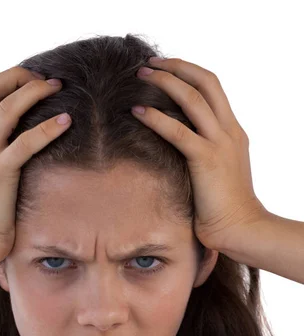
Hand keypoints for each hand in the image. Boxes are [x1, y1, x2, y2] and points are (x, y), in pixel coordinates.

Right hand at [0, 66, 70, 265]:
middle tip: (47, 79)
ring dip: (33, 91)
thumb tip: (19, 153)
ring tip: (58, 86)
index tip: (29, 82)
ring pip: (6, 109)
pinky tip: (67, 121)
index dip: (4, 82)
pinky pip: (24, 143)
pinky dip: (47, 129)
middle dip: (18, 76)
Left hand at [131, 57, 266, 249]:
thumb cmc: (225, 209)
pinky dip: (156, 117)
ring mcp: (220, 144)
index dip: (189, 74)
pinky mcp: (206, 160)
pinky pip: (178, 131)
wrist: (240, 228)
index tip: (166, 69)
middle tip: (150, 63)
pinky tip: (137, 110)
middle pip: (206, 82)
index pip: (213, 89)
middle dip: (177, 66)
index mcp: (233, 133)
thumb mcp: (218, 174)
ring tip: (140, 75)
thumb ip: (205, 156)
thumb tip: (179, 152)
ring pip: (193, 98)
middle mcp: (229, 132)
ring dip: (165, 82)